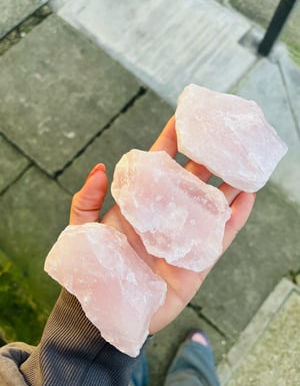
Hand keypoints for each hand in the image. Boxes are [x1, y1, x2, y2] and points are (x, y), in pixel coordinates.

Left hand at [70, 116, 255, 334]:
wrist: (105, 309)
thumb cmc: (95, 267)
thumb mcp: (83, 231)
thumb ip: (85, 201)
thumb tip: (99, 168)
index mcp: (142, 203)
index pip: (160, 165)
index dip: (171, 141)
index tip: (183, 118)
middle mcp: (167, 215)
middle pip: (192, 179)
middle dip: (207, 157)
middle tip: (220, 137)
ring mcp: (185, 236)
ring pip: (212, 204)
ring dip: (228, 183)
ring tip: (242, 162)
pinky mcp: (198, 261)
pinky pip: (222, 235)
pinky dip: (236, 216)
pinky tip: (248, 197)